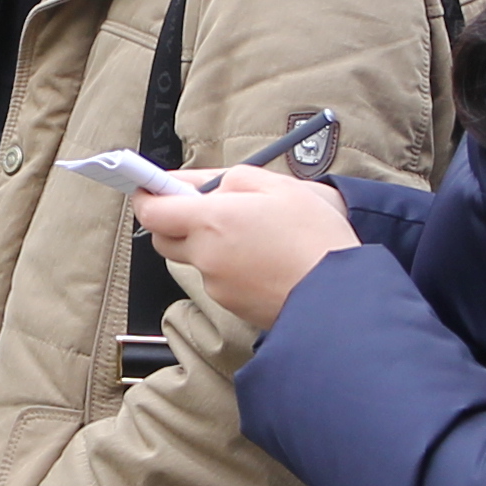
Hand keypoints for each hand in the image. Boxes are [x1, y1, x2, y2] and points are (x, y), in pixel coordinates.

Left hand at [128, 169, 359, 331]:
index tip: (148, 187)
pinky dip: (229, 265)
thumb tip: (211, 186)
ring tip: (250, 232)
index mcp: (211, 222)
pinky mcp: (231, 305)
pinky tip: (262, 258)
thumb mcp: (278, 186)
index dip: (147, 197)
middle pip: (165, 238)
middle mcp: (206, 256)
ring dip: (208, 243)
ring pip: (195, 258)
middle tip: (205, 206)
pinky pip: (218, 279)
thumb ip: (234, 180)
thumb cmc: (313, 238)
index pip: (153, 211)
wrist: (337, 295)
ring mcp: (216, 285)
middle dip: (175, 220)